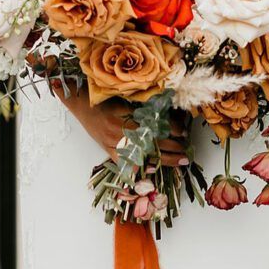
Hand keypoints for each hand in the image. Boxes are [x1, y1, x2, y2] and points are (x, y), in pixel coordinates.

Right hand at [52, 83, 188, 165]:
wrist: (82, 104)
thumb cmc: (104, 98)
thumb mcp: (125, 97)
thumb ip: (143, 105)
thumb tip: (167, 112)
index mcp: (127, 114)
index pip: (155, 124)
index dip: (172, 129)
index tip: (183, 132)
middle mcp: (121, 129)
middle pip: (152, 141)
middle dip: (173, 147)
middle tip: (186, 151)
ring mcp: (114, 142)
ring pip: (143, 153)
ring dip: (163, 159)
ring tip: (179, 161)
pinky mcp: (108, 150)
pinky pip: (125, 162)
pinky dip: (138, 168)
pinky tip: (152, 171)